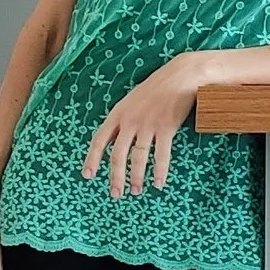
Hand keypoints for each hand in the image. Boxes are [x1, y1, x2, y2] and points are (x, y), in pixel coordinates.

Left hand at [83, 56, 207, 197]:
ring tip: (136, 192)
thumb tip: (115, 140)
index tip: (87, 176)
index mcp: (118, 114)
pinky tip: (158, 183)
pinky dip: (159, 171)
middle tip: (116, 194)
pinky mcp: (166, 128)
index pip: (99, 140)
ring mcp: (148, 124)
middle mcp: (130, 121)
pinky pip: (161, 155)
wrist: (181, 75)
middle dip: (116, 177)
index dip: (92, 159)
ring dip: (137, 177)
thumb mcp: (132, 101)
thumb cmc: (158, 88)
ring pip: (138, 158)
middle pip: (118, 155)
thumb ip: (123, 120)